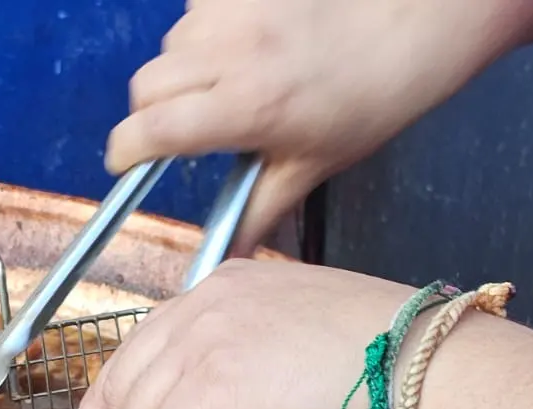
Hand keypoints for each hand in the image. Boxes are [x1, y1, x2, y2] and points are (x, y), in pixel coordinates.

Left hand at [62, 259, 415, 408]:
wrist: (424, 370)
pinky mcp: (210, 384)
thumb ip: (250, 361)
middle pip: (128, 382)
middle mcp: (207, 303)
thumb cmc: (390, 364)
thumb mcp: (304, 340)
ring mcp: (205, 340)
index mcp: (229, 283)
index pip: (144, 340)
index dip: (108, 394)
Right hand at [106, 0, 532, 255]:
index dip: (126, 151)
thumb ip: (256, 214)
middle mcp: (232, 54)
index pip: (153, 130)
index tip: (126, 163)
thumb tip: (223, 260)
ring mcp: (235, 12)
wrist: (406, 28)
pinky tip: (239, 45)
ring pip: (170, 46)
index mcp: (247, 107)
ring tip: (224, 81)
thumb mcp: (311, 168)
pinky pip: (195, 10)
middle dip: (151, 112)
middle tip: (179, 128)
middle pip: (147, 86)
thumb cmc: (367, 100)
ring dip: (182, 68)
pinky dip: (204, 30)